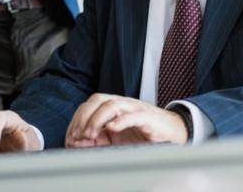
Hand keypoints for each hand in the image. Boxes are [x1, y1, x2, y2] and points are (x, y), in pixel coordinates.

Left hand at [64, 93, 187, 147]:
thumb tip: (76, 143)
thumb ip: (97, 139)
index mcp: (112, 107)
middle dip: (84, 117)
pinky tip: (112, 129)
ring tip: (89, 135)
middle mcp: (122, 104)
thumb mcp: (115, 140)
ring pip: (112, 105)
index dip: (76, 120)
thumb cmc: (143, 135)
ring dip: (97, 119)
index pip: (88, 106)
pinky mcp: (147, 117)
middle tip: (78, 136)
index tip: (70, 138)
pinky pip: (132, 116)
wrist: (172, 133)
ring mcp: (134, 108)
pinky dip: (120, 121)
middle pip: (97, 99)